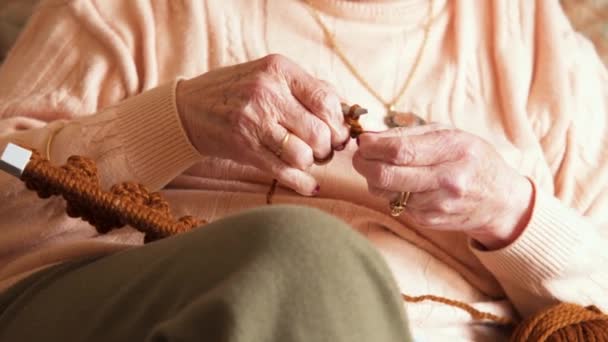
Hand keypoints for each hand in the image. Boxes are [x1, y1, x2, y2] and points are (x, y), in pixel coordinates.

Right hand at [176, 54, 349, 194]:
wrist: (190, 108)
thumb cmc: (238, 91)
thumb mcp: (270, 76)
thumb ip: (309, 88)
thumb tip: (349, 112)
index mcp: (279, 70)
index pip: (326, 100)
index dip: (339, 124)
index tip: (339, 134)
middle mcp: (266, 93)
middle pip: (319, 132)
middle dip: (327, 148)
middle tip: (322, 150)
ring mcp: (254, 121)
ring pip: (303, 155)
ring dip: (311, 163)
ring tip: (306, 158)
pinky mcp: (244, 147)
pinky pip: (284, 172)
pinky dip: (303, 183)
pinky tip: (310, 186)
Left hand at [353, 125, 533, 248]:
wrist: (499, 200)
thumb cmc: (471, 159)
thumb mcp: (449, 134)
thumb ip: (409, 134)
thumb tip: (369, 137)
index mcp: (453, 150)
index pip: (400, 151)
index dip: (373, 146)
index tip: (362, 141)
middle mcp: (447, 180)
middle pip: (386, 175)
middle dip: (363, 164)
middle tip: (359, 156)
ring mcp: (437, 204)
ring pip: (385, 193)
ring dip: (373, 179)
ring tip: (381, 168)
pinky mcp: (429, 221)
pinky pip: (395, 205)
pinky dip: (390, 193)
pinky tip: (401, 184)